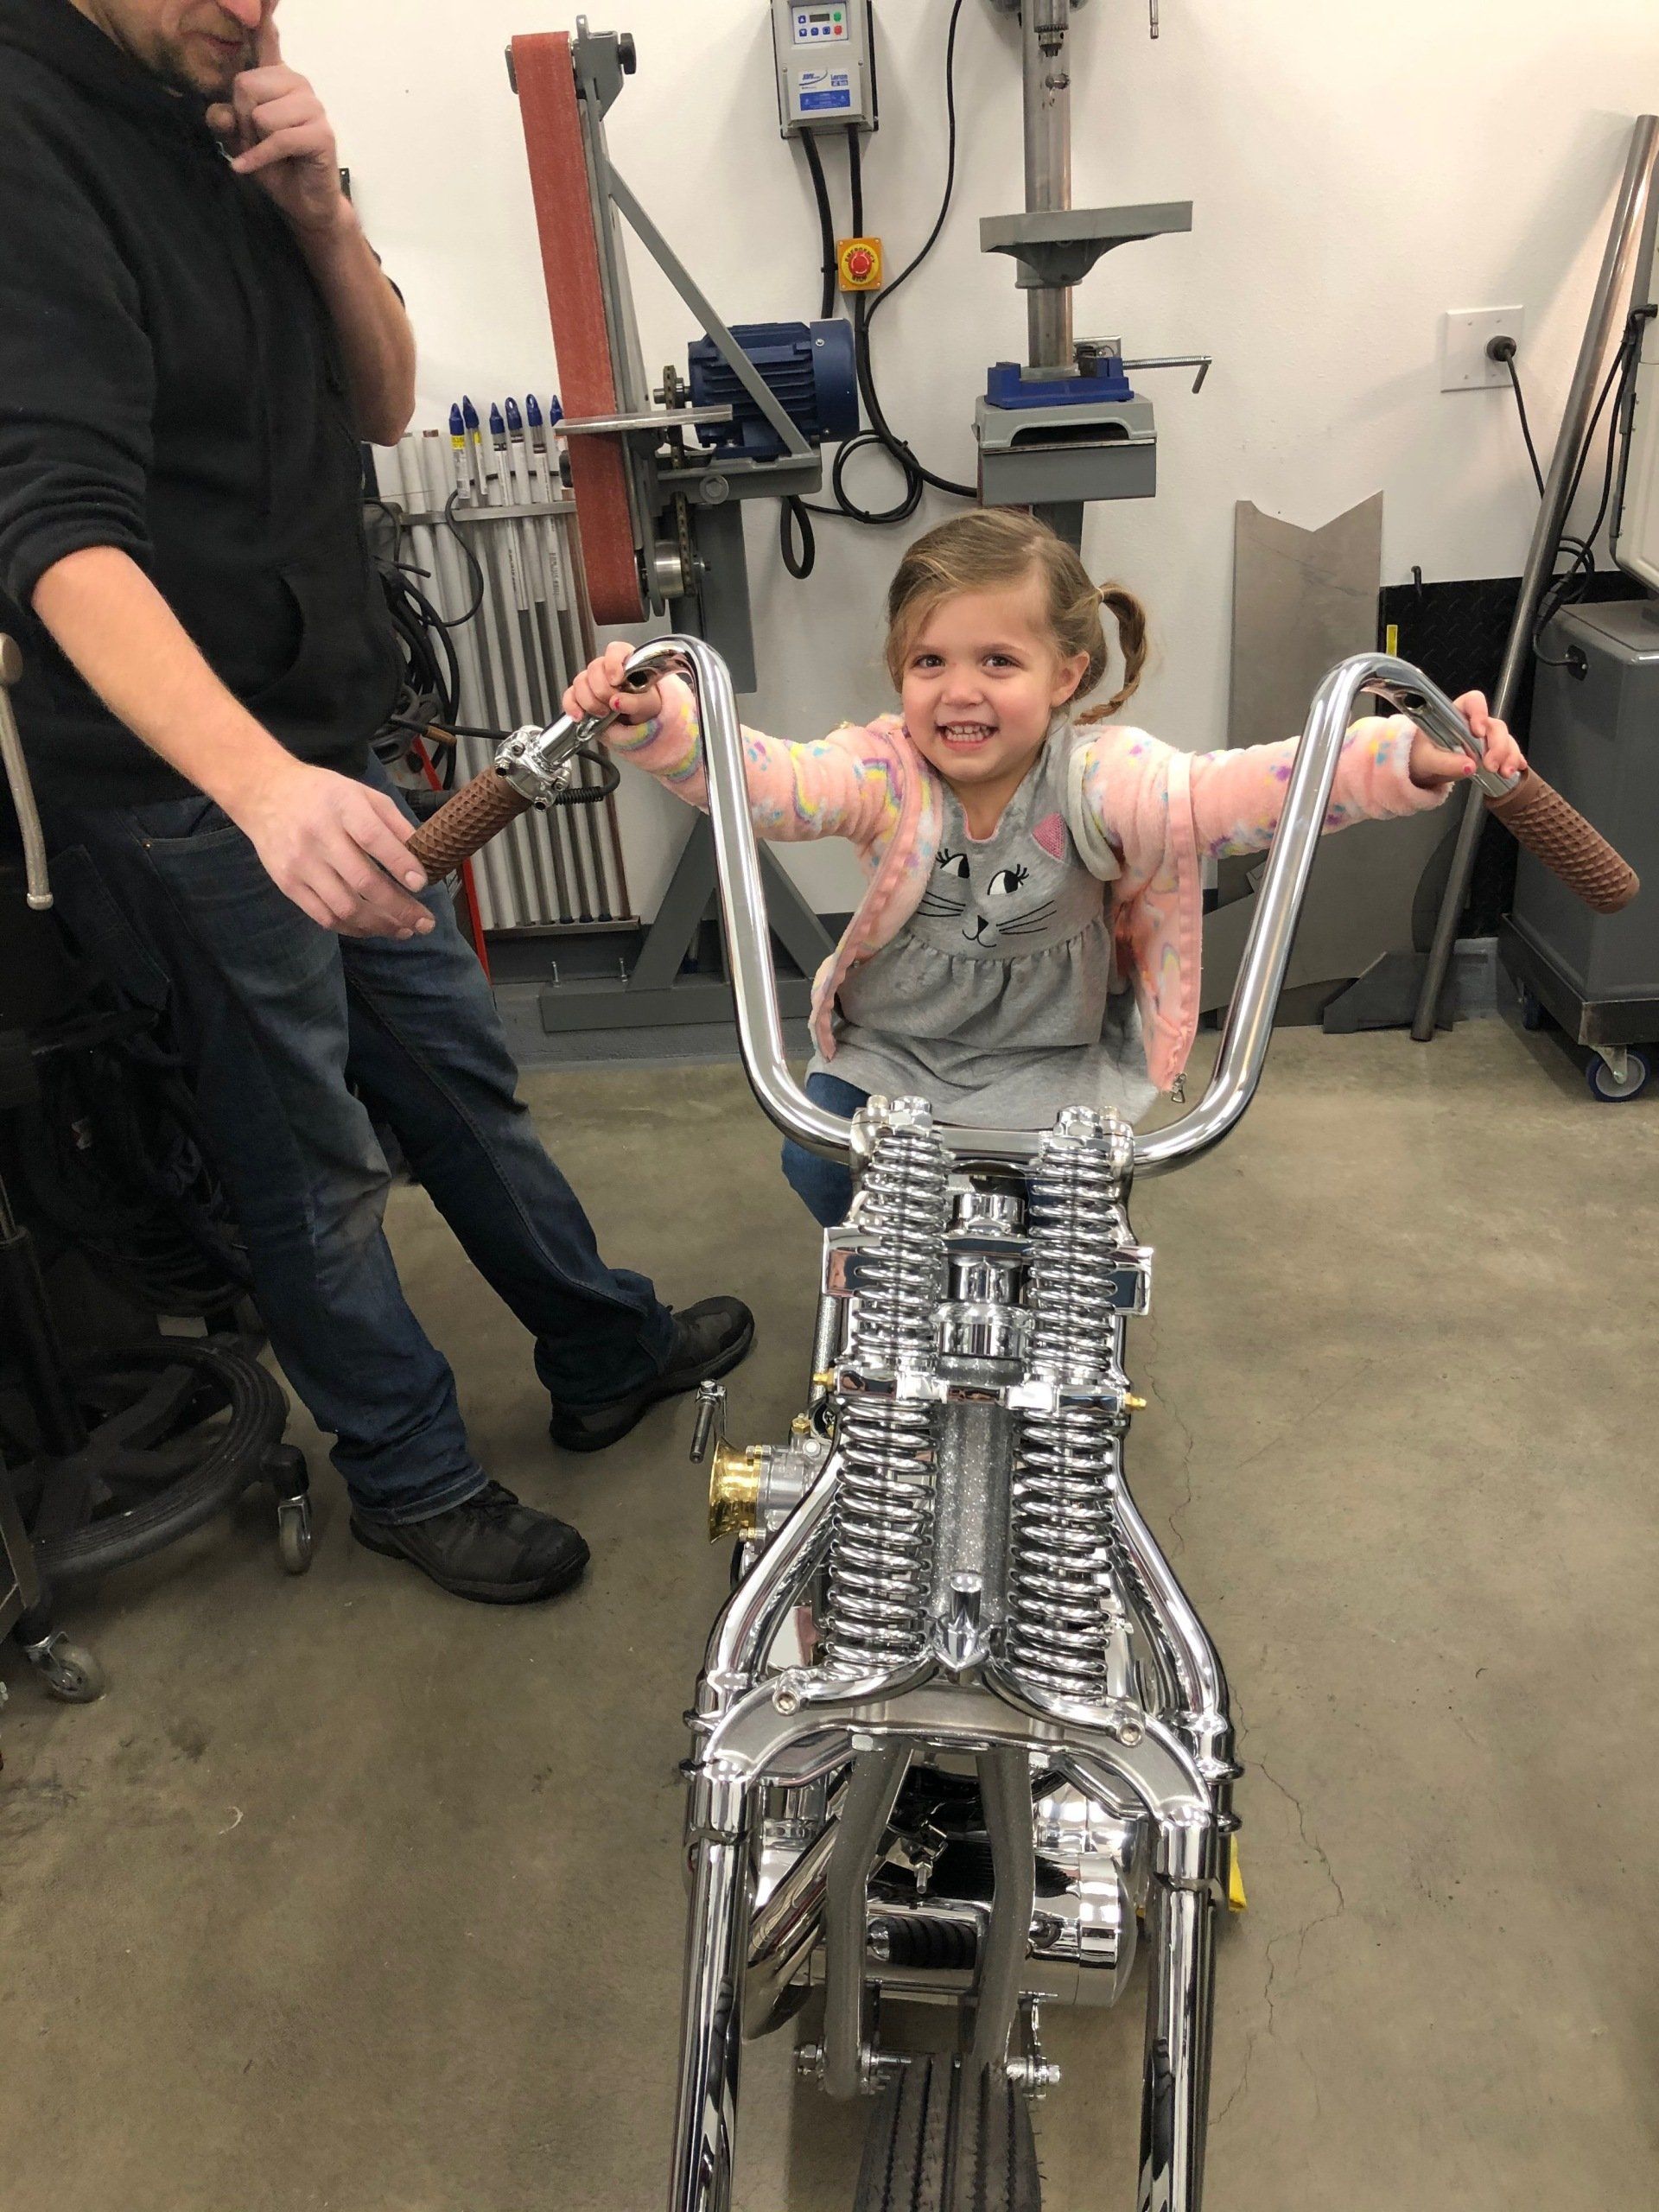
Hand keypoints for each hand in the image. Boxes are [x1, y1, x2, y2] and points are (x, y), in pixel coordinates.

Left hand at [206, 7, 350, 240]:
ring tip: (265, 152)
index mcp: (276, 77)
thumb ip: (222, 120)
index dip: (263, 11)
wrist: (302, 204)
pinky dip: (259, 158)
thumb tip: (222, 113)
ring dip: (254, 140)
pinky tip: (251, 168)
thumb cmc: (273, 166)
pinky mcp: (320, 133)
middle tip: (253, 139)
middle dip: (242, 118)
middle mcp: (296, 84)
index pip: (266, 36)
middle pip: (246, 84)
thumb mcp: (236, 140)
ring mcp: (312, 107)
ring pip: (261, 113)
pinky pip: (277, 139)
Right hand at [227, 757, 434, 937]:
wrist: (264, 794)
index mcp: (342, 807)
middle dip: (400, 908)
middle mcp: (319, 836)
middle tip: (425, 923)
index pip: (373, 838)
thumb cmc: (323, 794)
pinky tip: (373, 928)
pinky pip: (324, 917)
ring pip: (344, 907)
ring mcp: (300, 864)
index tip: (422, 884)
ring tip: (404, 930)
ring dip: (379, 925)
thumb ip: (393, 822)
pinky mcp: (287, 884)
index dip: (400, 864)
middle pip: (363, 882)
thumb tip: (423, 857)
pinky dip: (353, 928)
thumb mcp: (361, 793)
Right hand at [563, 642, 661, 727]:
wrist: (639, 726)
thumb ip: (637, 702)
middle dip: (602, 690)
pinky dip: (572, 706)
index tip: (616, 680)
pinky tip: (580, 716)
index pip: (616, 650)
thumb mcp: (650, 705)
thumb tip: (617, 701)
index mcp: (627, 663)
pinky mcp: (580, 697)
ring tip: (604, 714)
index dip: (613, 663)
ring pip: (580, 681)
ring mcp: (592, 682)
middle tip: (614, 705)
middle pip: (594, 668)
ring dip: (590, 701)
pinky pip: (569, 696)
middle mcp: (607, 669)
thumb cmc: (647, 708)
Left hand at [1407, 691, 1525, 786]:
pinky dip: (1514, 759)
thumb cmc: (1421, 755)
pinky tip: (1518, 768)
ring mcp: (1484, 737)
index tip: (1478, 732)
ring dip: (1509, 755)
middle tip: (1491, 766)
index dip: (1479, 713)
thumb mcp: (1427, 760)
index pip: (1473, 702)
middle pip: (1494, 725)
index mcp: (1454, 714)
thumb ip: (1446, 762)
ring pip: (1504, 738)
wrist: (1422, 768)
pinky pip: (1508, 751)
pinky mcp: (1491, 750)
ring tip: (1505, 772)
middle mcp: (1472, 722)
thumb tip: (1469, 766)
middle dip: (1497, 745)